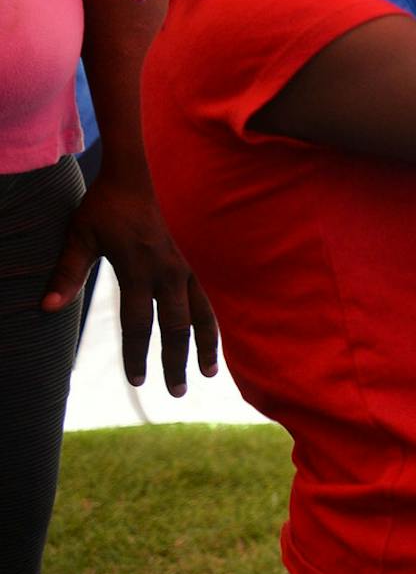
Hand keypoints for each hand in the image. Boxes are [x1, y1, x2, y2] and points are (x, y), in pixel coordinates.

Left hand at [42, 171, 217, 393]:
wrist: (132, 181)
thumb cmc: (102, 209)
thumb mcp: (79, 237)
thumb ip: (66, 273)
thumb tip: (47, 308)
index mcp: (139, 269)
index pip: (139, 322)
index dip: (138, 354)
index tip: (137, 381)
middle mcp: (167, 273)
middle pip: (177, 327)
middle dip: (176, 361)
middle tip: (176, 392)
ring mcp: (182, 269)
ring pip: (201, 315)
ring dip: (206, 346)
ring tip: (209, 374)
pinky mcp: (187, 266)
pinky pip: (204, 301)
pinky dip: (209, 325)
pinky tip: (210, 343)